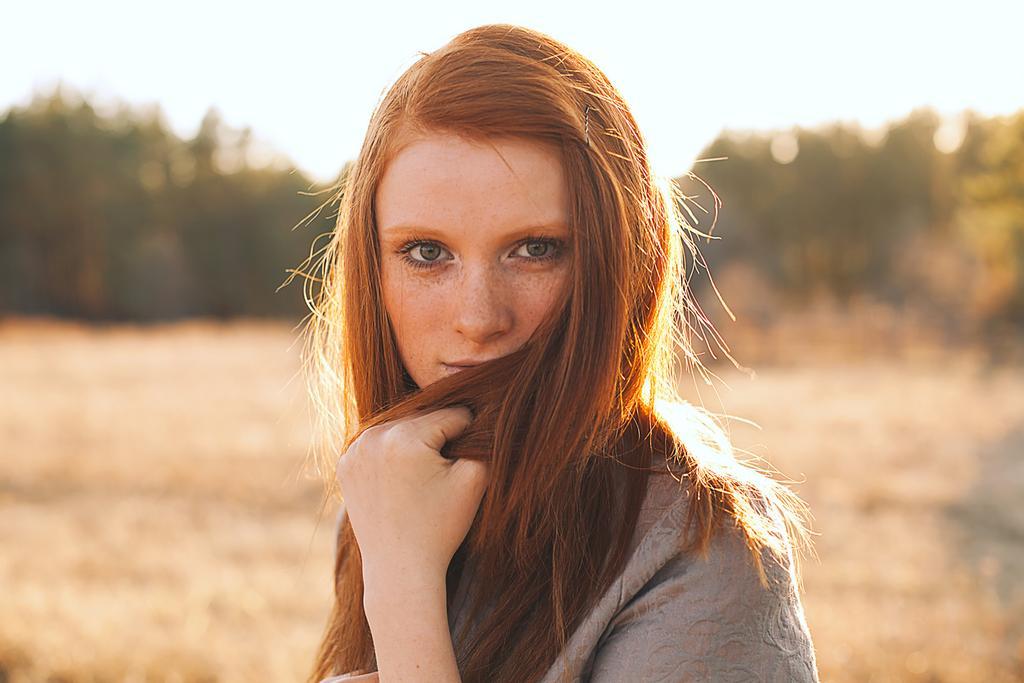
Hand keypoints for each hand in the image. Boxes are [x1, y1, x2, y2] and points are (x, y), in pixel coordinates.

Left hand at [336, 405, 488, 585]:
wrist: (400, 569)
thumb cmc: (441, 527)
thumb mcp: (474, 479)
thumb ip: (484, 440)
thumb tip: (484, 418)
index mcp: (406, 436)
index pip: (453, 415)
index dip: (469, 437)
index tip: (466, 466)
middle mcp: (374, 435)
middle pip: (424, 418)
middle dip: (439, 438)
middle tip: (443, 474)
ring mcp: (355, 449)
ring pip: (401, 427)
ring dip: (416, 442)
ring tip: (423, 477)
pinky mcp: (345, 463)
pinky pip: (379, 443)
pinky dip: (392, 453)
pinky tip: (401, 479)